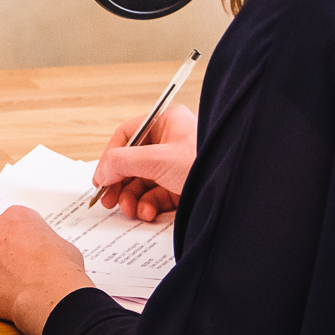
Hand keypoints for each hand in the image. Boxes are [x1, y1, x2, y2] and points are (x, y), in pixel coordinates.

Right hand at [92, 103, 195, 220]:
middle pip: (131, 161)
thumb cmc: (206, 164)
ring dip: (131, 198)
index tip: (100, 178)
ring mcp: (175, 165)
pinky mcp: (180, 186)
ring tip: (130, 209)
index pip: (126, 135)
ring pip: (141, 182)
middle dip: (120, 183)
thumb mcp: (159, 160)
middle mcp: (170, 141)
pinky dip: (147, 206)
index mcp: (166, 121)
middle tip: (108, 201)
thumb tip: (102, 169)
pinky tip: (148, 213)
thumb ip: (123, 161)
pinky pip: (155, 196)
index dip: (111, 157)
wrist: (234, 192)